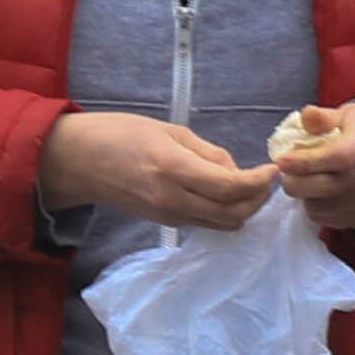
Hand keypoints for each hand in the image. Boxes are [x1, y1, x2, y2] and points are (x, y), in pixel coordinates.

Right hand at [38, 111, 274, 230]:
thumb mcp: (169, 131)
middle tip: (268, 181)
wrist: (80, 162)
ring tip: (252, 187)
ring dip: (244, 209)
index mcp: (173, 168)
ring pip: (222, 224)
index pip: (230, 186)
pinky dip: (225, 213)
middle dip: (258, 199)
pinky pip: (206, 224)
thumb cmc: (121, 134)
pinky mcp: (166, 223)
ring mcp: (168, 216)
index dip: (259, 182)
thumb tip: (235, 169)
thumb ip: (207, 152)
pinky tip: (228, 195)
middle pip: (232, 212)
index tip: (274, 169)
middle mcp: (173, 199)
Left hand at [268, 100, 354, 238]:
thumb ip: (323, 117)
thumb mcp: (344, 114)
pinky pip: (332, 220)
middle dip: (297, 183)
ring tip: (306, 181)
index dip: (306, 162)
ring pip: (325, 207)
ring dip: (307, 197)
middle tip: (284, 174)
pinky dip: (319, 209)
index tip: (281, 161)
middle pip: (329, 186)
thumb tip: (306, 117)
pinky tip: (320, 194)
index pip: (338, 156)